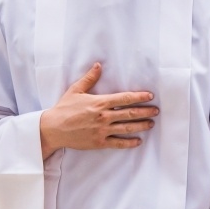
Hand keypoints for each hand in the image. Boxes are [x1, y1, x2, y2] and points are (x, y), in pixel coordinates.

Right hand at [39, 63, 158, 159]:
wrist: (53, 128)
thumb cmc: (64, 108)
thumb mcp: (76, 90)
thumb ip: (90, 78)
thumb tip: (98, 65)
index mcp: (100, 102)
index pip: (125, 98)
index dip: (139, 97)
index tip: (149, 96)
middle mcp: (104, 116)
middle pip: (130, 113)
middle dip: (145, 111)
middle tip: (156, 111)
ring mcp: (102, 130)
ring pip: (127, 128)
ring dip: (141, 126)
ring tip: (151, 124)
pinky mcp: (99, 142)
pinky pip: (118, 143)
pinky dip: (129, 143)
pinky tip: (138, 141)